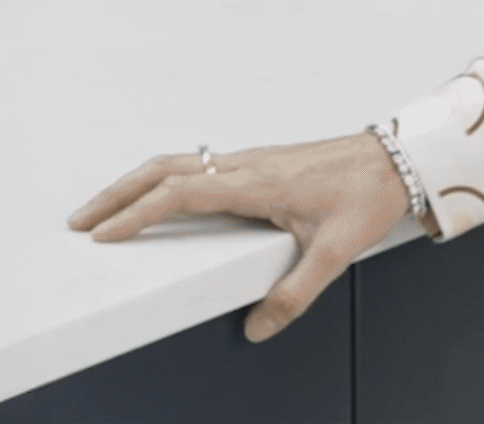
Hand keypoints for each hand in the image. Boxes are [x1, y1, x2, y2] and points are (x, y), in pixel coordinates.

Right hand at [69, 133, 425, 342]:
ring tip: (107, 209)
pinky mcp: (263, 162)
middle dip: (119, 191)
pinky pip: (201, 165)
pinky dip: (167, 177)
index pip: (182, 193)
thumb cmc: (370, 192)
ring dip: (139, 181)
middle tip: (82, 219)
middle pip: (168, 168)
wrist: (401, 156)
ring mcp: (255, 159)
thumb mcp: (338, 249)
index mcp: (258, 182)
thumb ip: (296, 293)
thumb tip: (257, 327)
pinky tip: (162, 197)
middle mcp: (250, 164)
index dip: (138, 212)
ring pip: (182, 162)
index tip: (103, 233)